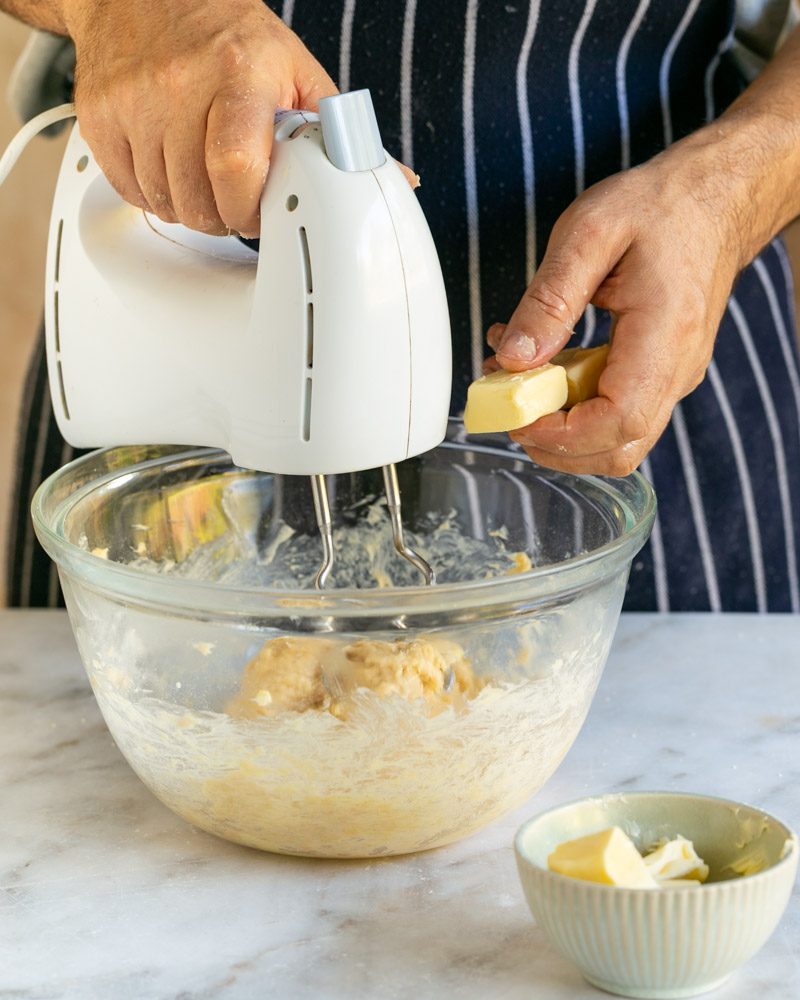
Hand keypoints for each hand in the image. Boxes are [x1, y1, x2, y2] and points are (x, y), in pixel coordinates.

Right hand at [63, 0, 336, 235]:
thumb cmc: (227, 36)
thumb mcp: (293, 69)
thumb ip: (334, 130)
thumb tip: (395, 178)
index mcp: (238, 72)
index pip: (237, 166)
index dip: (249, 208)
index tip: (261, 213)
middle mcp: (179, 83)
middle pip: (199, 199)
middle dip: (225, 216)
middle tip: (236, 200)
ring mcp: (133, 100)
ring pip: (166, 203)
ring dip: (192, 209)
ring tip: (207, 182)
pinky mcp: (99, 116)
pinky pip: (131, 191)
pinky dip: (156, 196)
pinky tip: (174, 171)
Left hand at [486, 137, 750, 476]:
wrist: (713, 198)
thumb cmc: (659, 207)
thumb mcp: (589, 234)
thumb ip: (549, 300)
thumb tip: (513, 359)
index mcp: (665, 338)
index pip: (618, 423)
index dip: (561, 435)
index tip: (515, 414)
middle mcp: (676, 371)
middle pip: (617, 449)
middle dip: (553, 443)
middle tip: (508, 405)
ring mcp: (671, 378)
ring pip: (615, 439)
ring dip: (558, 425)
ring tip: (517, 379)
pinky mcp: (659, 375)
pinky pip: (615, 411)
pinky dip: (572, 404)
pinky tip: (543, 366)